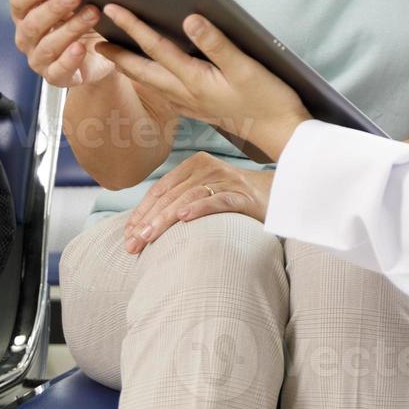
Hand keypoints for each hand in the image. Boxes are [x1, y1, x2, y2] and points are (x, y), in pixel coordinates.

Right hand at [10, 0, 111, 88]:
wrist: (101, 54)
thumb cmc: (84, 22)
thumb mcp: (79, 4)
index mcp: (27, 14)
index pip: (19, 0)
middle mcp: (28, 37)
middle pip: (33, 22)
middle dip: (54, 7)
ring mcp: (38, 59)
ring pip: (48, 45)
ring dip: (70, 28)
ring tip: (91, 14)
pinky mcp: (55, 76)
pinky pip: (58, 70)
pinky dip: (69, 59)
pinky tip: (81, 47)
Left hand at [95, 6, 311, 161]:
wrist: (281, 134)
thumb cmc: (268, 100)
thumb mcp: (246, 68)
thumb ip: (217, 44)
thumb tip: (190, 19)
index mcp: (194, 80)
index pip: (156, 48)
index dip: (133, 27)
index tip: (113, 10)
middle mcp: (186, 94)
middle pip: (143, 70)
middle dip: (117, 54)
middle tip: (95, 39)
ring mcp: (191, 103)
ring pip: (151, 82)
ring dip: (131, 67)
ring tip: (116, 54)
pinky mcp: (200, 108)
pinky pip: (164, 91)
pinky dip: (150, 79)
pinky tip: (152, 76)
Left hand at [122, 152, 272, 253]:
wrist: (281, 194)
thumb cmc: (237, 197)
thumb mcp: (206, 192)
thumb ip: (181, 199)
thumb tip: (143, 225)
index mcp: (196, 164)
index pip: (161, 189)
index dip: (141, 212)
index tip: (127, 235)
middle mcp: (209, 168)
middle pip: (171, 195)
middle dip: (148, 221)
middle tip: (132, 244)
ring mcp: (227, 180)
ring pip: (188, 198)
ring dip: (165, 219)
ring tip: (148, 237)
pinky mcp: (243, 195)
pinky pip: (218, 200)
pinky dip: (199, 208)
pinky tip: (184, 218)